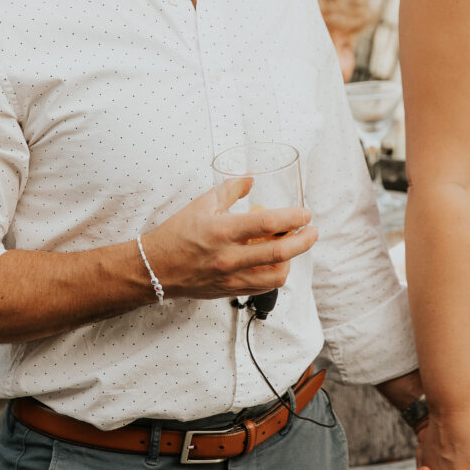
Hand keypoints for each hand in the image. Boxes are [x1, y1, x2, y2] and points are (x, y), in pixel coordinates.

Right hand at [141, 176, 319, 299]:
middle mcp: (229, 257)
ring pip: (276, 275)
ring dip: (291, 260)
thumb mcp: (201, 205)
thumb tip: (250, 179)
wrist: (156, 268)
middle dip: (304, 241)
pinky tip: (274, 262)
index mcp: (222, 231)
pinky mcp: (230, 291)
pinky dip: (274, 274)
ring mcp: (231, 278)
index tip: (305, 214)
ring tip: (292, 248)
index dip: (293, 218)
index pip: (267, 224)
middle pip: (279, 253)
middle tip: (313, 232)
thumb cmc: (176, 234)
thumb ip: (229, 190)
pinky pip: (263, 286)